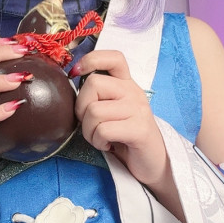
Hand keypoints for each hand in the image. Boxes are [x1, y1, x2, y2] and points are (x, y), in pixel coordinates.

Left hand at [73, 49, 169, 189]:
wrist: (152, 164)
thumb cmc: (125, 138)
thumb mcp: (112, 111)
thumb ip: (98, 97)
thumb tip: (71, 87)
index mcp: (127, 85)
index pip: (113, 58)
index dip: (91, 60)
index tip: (76, 74)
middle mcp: (134, 92)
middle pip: (93, 84)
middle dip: (81, 108)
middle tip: (90, 125)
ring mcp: (138, 110)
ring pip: (94, 110)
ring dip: (89, 131)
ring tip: (100, 138)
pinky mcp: (139, 129)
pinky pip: (103, 130)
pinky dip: (98, 141)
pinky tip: (107, 145)